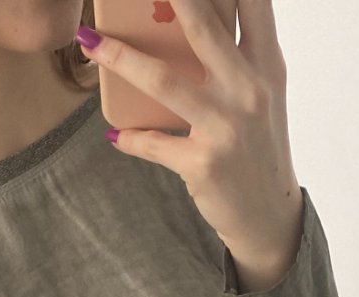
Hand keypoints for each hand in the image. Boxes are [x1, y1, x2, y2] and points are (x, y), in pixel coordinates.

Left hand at [76, 1, 304, 286]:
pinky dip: (131, 138)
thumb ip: (233, 56)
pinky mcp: (204, 164)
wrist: (267, 214)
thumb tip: (185, 18)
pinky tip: (116, 134)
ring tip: (90, 43)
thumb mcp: (258, 94)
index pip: (252, 4)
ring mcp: (226, 127)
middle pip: (203, 29)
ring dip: (120, 59)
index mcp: (266, 65)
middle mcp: (250, 90)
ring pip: (163, 81)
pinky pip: (154, 144)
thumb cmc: (256, 144)